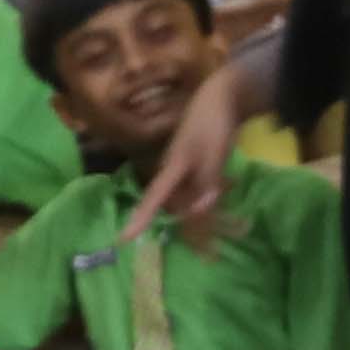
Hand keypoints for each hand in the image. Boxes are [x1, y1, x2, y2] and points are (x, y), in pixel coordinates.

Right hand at [124, 58, 263, 241]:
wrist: (221, 96)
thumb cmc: (213, 123)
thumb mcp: (213, 155)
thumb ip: (207, 184)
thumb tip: (197, 213)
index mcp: (173, 167)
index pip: (154, 197)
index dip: (140, 218)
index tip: (121, 239)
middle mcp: (175, 171)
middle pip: (176, 205)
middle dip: (191, 227)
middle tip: (208, 252)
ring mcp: (186, 168)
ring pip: (190, 199)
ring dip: (206, 215)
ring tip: (227, 229)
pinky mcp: (197, 166)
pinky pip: (200, 191)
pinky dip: (212, 201)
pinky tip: (228, 206)